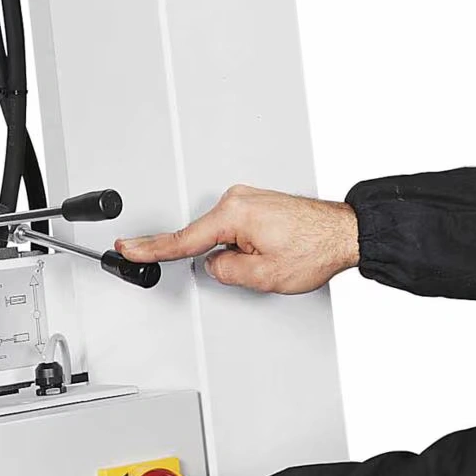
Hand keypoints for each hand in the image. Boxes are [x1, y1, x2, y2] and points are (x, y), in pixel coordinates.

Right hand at [116, 184, 358, 294]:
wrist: (346, 233)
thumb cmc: (315, 248)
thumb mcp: (264, 276)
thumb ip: (226, 272)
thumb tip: (215, 266)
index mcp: (234, 214)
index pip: (183, 240)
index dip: (152, 248)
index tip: (129, 247)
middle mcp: (238, 200)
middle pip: (206, 240)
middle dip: (220, 260)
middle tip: (254, 268)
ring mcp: (249, 199)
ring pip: (224, 237)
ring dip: (239, 253)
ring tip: (273, 259)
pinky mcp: (259, 204)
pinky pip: (237, 230)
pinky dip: (245, 245)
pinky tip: (270, 252)